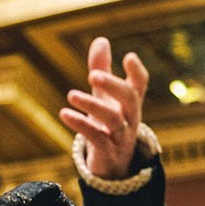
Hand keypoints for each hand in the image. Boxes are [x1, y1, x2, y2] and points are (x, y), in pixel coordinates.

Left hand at [59, 37, 149, 180]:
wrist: (113, 165)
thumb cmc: (109, 125)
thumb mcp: (105, 97)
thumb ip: (102, 69)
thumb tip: (101, 39)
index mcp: (131, 103)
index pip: (140, 85)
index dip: (137, 71)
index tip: (128, 57)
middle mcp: (130, 118)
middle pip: (130, 98)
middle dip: (113, 85)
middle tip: (92, 75)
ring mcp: (121, 136)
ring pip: (113, 119)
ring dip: (92, 105)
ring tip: (71, 95)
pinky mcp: (107, 151)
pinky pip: (96, 137)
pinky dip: (81, 125)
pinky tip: (64, 113)